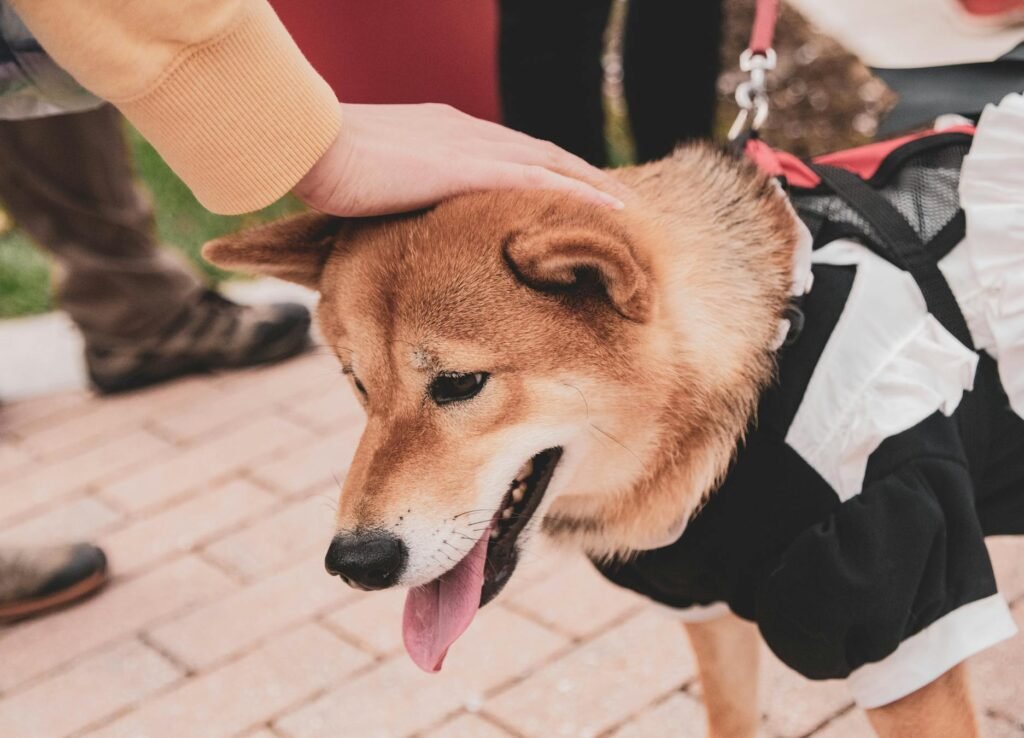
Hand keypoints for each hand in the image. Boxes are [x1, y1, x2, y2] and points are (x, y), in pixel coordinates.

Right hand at [293, 103, 624, 215]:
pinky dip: (577, 192)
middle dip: (576, 173)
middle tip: (610, 198)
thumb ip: (396, 195)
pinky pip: (539, 179)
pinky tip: (607, 208)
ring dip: (588, 183)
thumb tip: (396, 222)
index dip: (541, 168)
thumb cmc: (327, 167)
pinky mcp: (469, 167)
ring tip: (621, 207)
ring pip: (549, 161)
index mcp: (443, 130)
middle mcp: (466, 130)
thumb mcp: (372, 180)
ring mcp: (470, 145)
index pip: (507, 149)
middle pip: (538, 150)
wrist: (312, 146)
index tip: (563, 188)